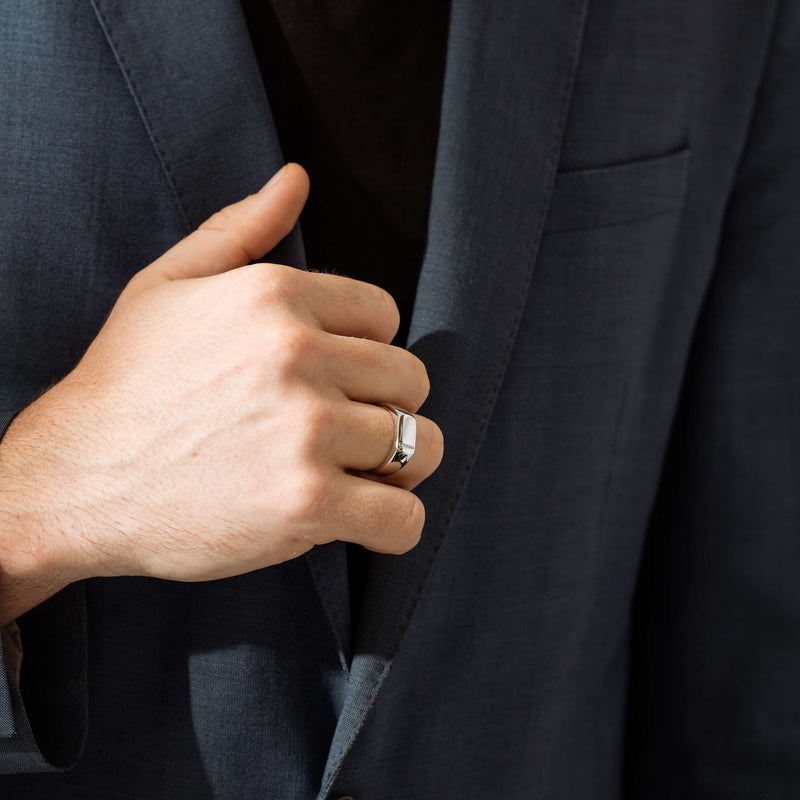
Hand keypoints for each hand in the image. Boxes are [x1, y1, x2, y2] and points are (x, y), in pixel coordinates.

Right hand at [0, 164, 442, 619]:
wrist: (73, 480)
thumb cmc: (124, 383)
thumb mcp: (168, 284)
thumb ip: (241, 227)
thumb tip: (296, 177)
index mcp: (276, 295)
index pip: (386, 317)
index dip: (367, 354)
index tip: (333, 382)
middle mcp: (298, 354)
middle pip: (410, 380)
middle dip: (387, 408)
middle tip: (343, 434)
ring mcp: (305, 430)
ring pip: (423, 445)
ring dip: (400, 465)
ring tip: (355, 474)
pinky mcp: (306, 503)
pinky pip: (403, 518)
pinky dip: (396, 525)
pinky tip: (363, 519)